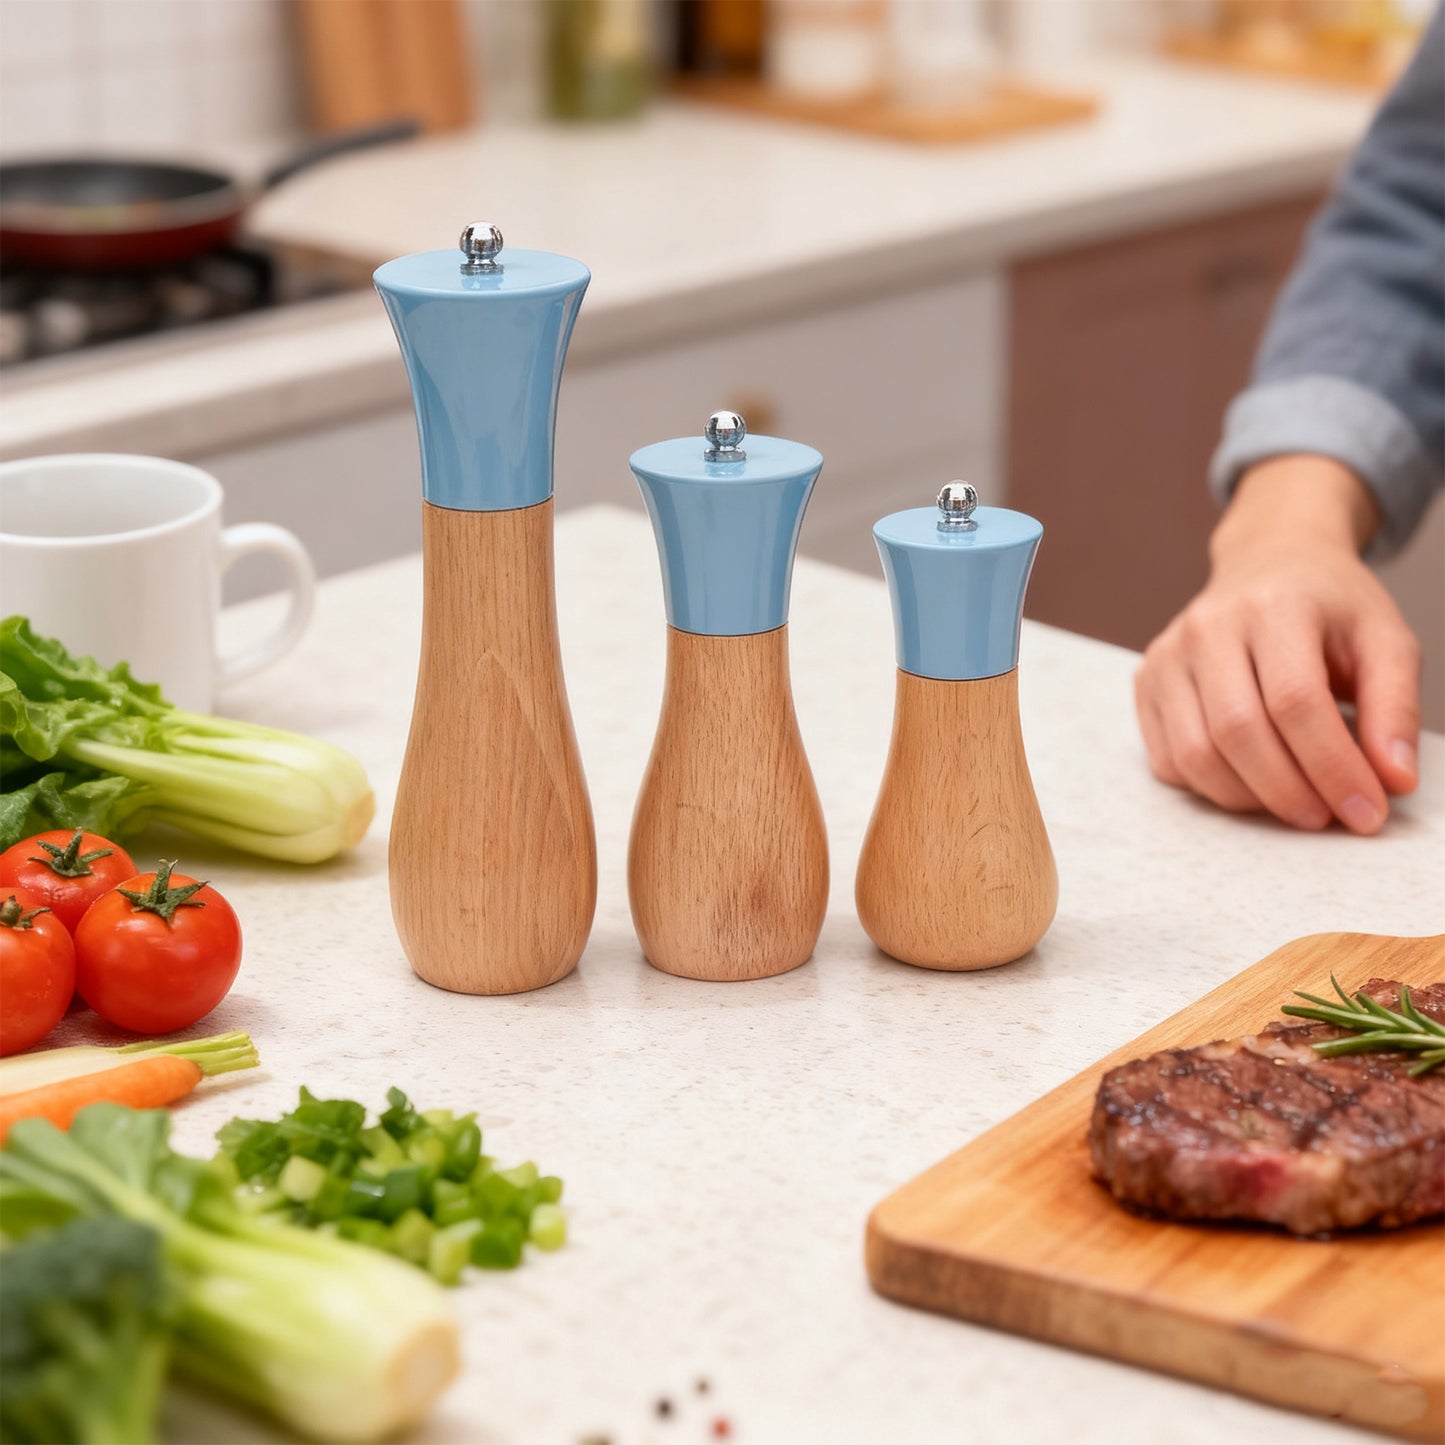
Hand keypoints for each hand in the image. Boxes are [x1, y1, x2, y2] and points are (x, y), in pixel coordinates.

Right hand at [1135, 455, 1420, 833]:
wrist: (1267, 563)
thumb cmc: (1329, 607)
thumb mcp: (1385, 640)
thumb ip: (1396, 709)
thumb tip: (1393, 781)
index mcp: (1274, 606)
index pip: (1295, 702)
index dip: (1333, 768)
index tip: (1367, 812)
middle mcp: (1208, 627)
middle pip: (1238, 733)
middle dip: (1289, 793)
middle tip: (1329, 818)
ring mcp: (1167, 655)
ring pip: (1196, 755)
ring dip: (1250, 799)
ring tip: (1295, 804)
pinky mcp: (1146, 683)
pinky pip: (1168, 760)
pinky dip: (1212, 788)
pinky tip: (1252, 780)